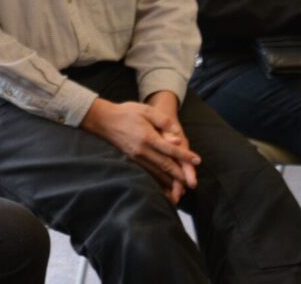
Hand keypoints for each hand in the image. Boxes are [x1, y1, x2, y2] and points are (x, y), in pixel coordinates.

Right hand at [80, 95, 200, 204]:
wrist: (103, 120)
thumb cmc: (126, 113)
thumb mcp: (146, 110)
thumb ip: (163, 121)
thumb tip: (177, 134)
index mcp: (147, 137)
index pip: (170, 149)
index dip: (185, 156)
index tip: (197, 160)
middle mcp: (142, 150)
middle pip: (165, 165)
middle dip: (180, 175)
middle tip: (192, 183)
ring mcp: (136, 157)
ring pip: (156, 172)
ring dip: (169, 181)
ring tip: (181, 189)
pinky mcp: (132, 160)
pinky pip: (147, 173)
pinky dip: (157, 181)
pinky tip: (163, 186)